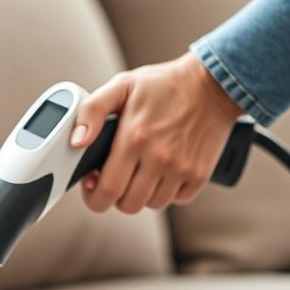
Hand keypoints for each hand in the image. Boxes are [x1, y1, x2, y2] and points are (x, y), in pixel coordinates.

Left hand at [71, 52, 243, 212]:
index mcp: (134, 138)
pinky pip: (177, 200)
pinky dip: (168, 192)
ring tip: (140, 172)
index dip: (94, 195)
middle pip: (128, 205)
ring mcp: (181, 168)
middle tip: (117, 177)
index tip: (93, 183)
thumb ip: (92, 110)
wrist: (213, 83)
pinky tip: (163, 173)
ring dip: (142, 194)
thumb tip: (76, 141)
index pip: (107, 190)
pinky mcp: (199, 174)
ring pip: (152, 205)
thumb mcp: (122, 85)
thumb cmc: (164, 85)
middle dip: (115, 196)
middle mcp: (158, 158)